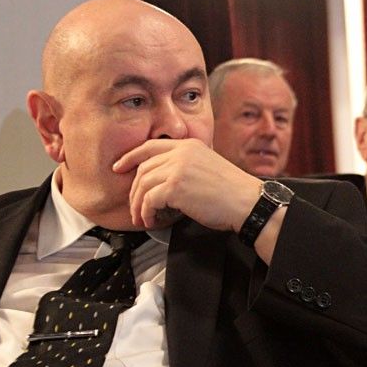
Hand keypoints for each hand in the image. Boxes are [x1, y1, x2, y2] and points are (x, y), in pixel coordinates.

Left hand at [113, 139, 260, 229]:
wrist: (248, 202)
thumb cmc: (232, 193)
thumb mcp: (207, 168)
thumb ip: (186, 167)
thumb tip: (162, 184)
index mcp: (189, 145)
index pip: (150, 147)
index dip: (130, 157)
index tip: (119, 167)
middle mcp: (181, 153)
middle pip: (143, 169)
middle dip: (134, 191)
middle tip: (135, 208)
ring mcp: (178, 168)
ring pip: (143, 185)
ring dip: (139, 205)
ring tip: (143, 218)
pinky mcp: (175, 186)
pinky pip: (149, 200)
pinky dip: (147, 213)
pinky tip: (152, 221)